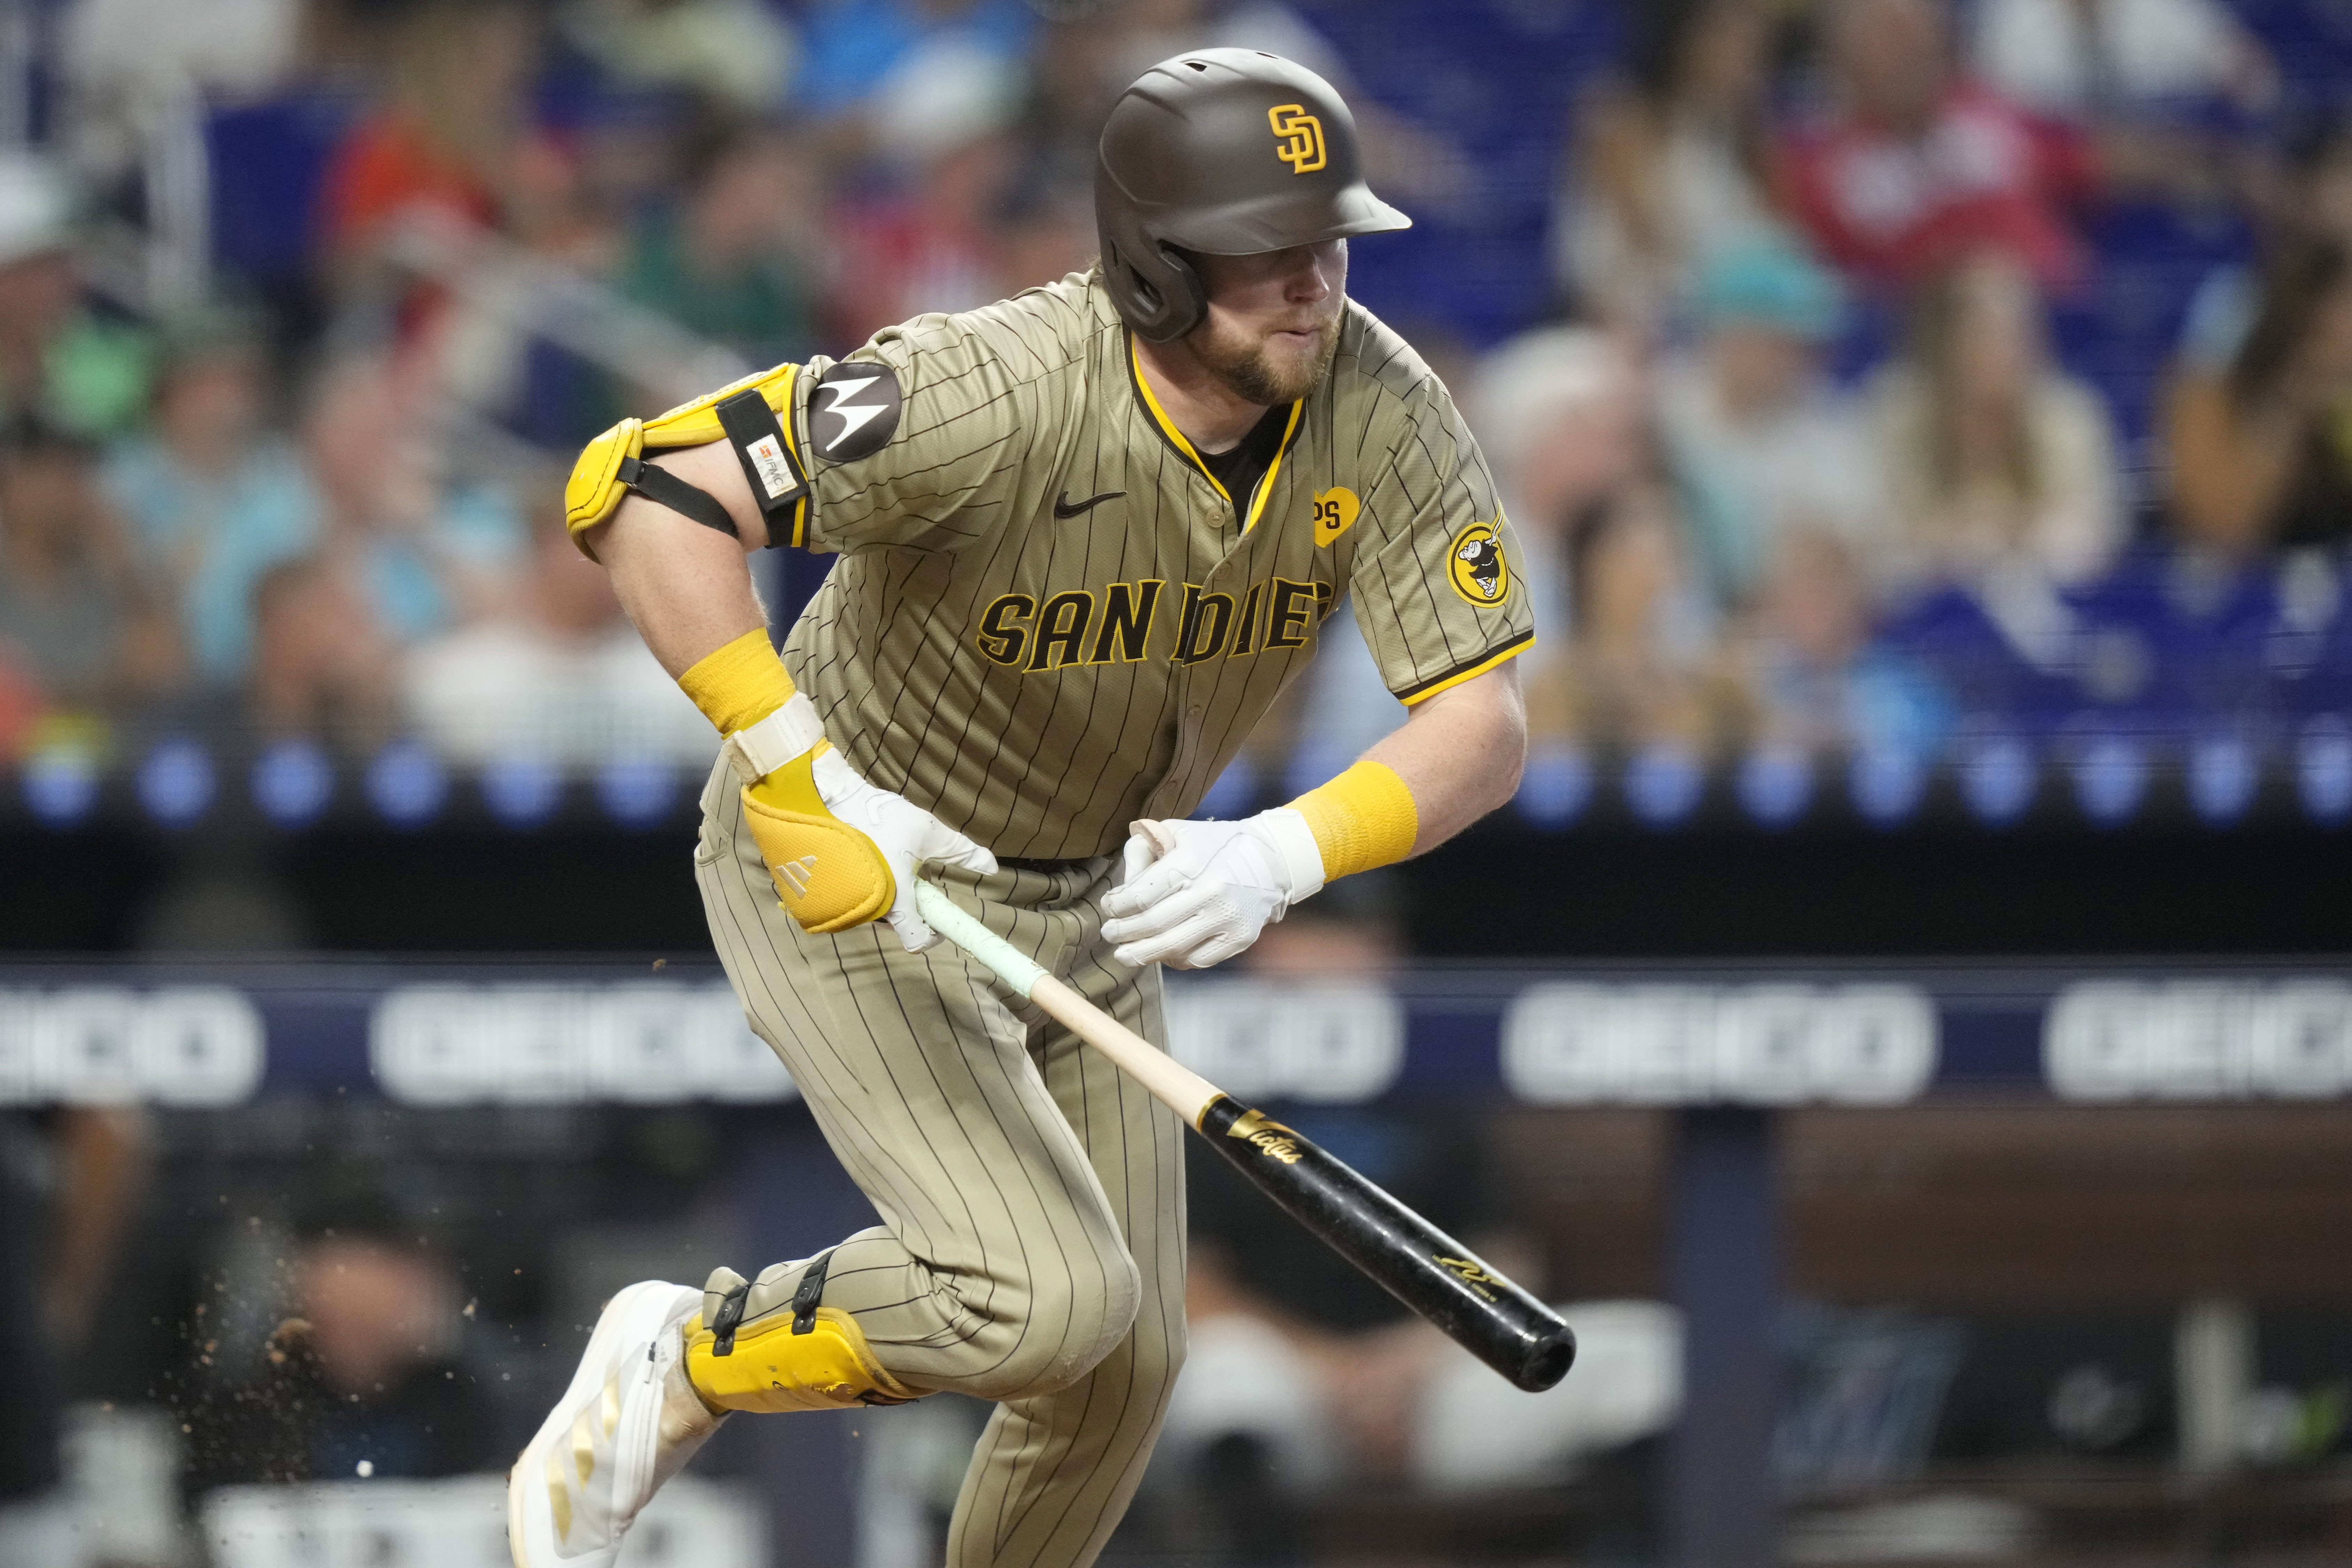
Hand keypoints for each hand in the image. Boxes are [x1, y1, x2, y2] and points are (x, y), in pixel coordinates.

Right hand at [743, 745, 996, 952]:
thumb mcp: (928, 831)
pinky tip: (868, 863)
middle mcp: (868, 913)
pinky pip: (855, 902)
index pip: (917, 941)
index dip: (933, 934)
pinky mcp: (826, 897)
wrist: (826, 799)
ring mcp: (844, 907)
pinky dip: (866, 889)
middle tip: (912, 873)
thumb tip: (992, 867)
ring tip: (887, 862)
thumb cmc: (878, 816)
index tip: (939, 917)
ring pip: (877, 912)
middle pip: (899, 924)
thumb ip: (960, 852)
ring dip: (888, 895)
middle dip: (910, 904)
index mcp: (896, 903)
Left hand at [1100, 811, 1324, 969]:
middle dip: (1123, 932)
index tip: (1109, 906)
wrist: (1271, 860)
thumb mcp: (1179, 833)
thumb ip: (1146, 849)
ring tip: (1125, 953)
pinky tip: (1162, 954)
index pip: (1141, 894)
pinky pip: (1197, 960)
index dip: (1117, 906)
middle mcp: (1211, 892)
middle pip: (1153, 924)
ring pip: (1173, 948)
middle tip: (1109, 934)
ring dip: (1143, 953)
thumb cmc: (1216, 846)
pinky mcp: (1239, 939)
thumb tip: (1123, 884)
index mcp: (1192, 863)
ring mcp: (1227, 919)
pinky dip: (1174, 961)